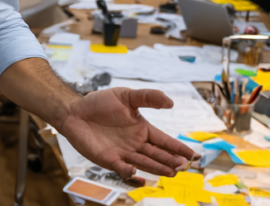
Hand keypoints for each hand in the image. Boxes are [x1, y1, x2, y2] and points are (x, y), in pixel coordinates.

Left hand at [57, 88, 195, 178]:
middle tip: (183, 165)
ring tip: (171, 171)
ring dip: (157, 168)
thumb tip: (170, 102)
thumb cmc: (100, 103)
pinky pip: (122, 169)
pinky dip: (129, 173)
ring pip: (145, 163)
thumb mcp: (126, 96)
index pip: (164, 140)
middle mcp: (136, 144)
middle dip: (171, 160)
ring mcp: (123, 153)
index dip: (179, 148)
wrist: (74, 111)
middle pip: (158, 155)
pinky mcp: (109, 160)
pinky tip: (136, 173)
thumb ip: (147, 97)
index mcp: (142, 129)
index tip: (194, 154)